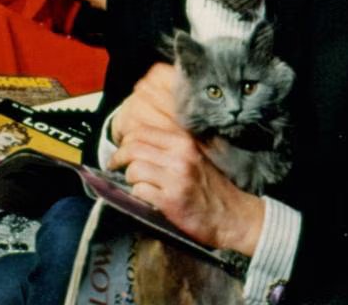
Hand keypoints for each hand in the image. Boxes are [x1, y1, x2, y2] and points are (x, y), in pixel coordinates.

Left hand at [107, 64, 264, 255]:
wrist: (233, 216)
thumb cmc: (210, 188)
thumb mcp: (193, 157)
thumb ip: (169, 147)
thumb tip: (134, 143)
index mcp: (183, 142)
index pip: (141, 131)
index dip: (124, 141)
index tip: (121, 151)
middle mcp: (180, 156)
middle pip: (132, 148)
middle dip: (118, 158)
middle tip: (115, 166)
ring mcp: (176, 178)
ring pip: (133, 169)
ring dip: (130, 179)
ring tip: (138, 184)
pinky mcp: (171, 200)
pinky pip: (139, 191)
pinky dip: (138, 195)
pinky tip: (148, 197)